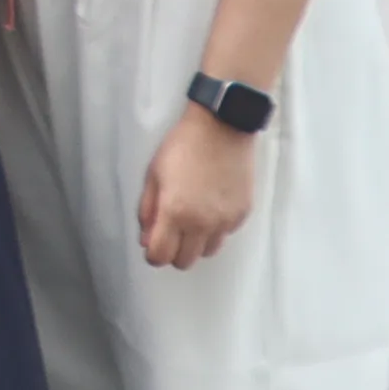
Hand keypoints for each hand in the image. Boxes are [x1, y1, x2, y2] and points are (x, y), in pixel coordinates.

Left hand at [137, 107, 262, 270]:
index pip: (160, 256)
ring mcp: (225, 221)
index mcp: (175, 213)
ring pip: (207, 251)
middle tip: (171, 231)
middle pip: (185, 261)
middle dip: (173, 251)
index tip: (152, 244)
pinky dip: (215, 229)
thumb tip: (146, 240)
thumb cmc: (182, 147)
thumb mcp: (153, 175)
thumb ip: (147, 211)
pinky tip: (210, 207)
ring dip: (196, 243)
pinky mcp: (242, 214)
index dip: (152, 254)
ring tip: (192, 219)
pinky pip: (225, 234)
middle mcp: (202, 224)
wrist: (222, 128)